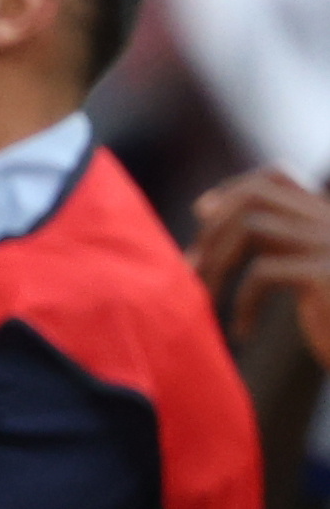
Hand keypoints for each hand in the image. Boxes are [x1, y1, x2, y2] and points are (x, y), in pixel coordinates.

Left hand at [193, 167, 329, 364]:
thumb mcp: (297, 271)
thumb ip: (266, 238)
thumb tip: (203, 206)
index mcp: (329, 218)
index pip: (276, 176)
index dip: (232, 190)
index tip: (203, 215)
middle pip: (258, 194)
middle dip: (214, 226)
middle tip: (192, 267)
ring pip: (252, 227)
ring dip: (216, 263)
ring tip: (206, 299)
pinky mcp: (328, 274)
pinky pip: (263, 273)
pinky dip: (242, 302)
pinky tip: (243, 332)